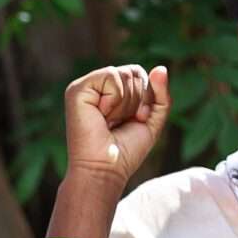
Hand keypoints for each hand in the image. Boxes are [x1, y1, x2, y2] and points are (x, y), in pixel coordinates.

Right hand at [64, 64, 169, 188]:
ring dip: (126, 103)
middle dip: (138, 100)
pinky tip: (102, 116)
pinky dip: (115, 99)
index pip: (139, 74)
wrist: (105, 170)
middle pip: (134, 71)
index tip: (137, 120)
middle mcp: (96, 87)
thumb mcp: (151, 120)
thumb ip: (159, 94)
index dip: (147, 96)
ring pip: (124, 73)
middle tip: (121, 123)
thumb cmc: (125, 152)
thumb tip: (161, 68)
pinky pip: (111, 76)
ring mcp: (85, 87)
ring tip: (110, 122)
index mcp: (110, 92)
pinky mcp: (77, 90)